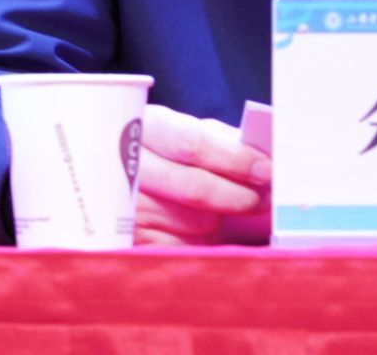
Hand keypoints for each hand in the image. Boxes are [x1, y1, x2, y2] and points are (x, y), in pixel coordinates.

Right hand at [133, 103, 271, 244]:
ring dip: (223, 218)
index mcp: (145, 127)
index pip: (193, 144)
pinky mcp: (131, 241)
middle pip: (196, 188)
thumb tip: (266, 154)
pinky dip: (205, 240)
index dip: (235, 159)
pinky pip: (185, 248)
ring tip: (234, 207)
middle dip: (240, 196)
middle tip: (266, 198)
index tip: (267, 169)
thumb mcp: (182, 130)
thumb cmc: (160, 150)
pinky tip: (206, 227)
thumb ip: (221, 139)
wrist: (109, 178)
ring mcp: (126, 207)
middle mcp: (127, 167)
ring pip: (196, 222)